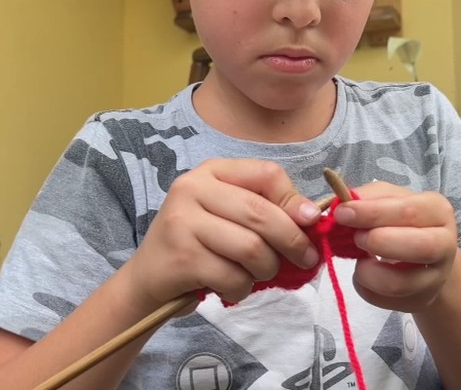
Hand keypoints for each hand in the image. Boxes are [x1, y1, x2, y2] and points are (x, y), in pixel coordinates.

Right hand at [122, 159, 321, 314]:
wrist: (147, 278)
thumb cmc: (200, 244)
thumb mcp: (231, 216)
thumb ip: (268, 209)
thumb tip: (313, 216)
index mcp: (212, 171)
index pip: (267, 174)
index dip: (295, 200)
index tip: (311, 223)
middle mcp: (192, 188)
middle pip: (262, 213)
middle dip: (293, 241)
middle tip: (306, 260)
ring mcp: (183, 222)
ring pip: (252, 247)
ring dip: (267, 269)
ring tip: (260, 274)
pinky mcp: (181, 257)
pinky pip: (233, 276)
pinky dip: (244, 289)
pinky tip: (235, 288)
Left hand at [332, 182, 457, 312]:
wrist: (422, 252)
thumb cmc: (401, 220)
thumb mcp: (388, 198)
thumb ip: (367, 197)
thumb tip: (344, 204)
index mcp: (437, 210)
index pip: (409, 211)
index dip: (373, 213)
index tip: (343, 214)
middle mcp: (445, 244)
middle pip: (421, 247)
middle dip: (379, 242)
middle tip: (357, 238)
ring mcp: (436, 277)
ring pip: (400, 284)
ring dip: (368, 272)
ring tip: (360, 260)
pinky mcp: (421, 300)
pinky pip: (386, 301)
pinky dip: (365, 288)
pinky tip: (366, 274)